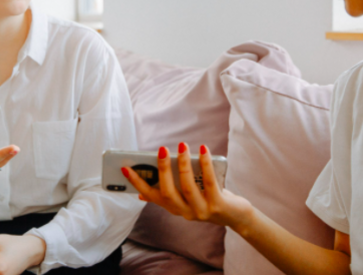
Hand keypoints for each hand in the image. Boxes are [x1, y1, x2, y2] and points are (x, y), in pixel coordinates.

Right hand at [123, 143, 253, 231]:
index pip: (151, 196)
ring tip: (182, 146)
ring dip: (183, 165)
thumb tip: (142, 193)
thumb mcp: (186, 198)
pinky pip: (210, 182)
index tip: (125, 168)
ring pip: (187, 187)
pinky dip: (205, 164)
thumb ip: (168, 195)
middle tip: (161, 150)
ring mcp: (201, 211)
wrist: (237, 217)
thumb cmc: (209, 200)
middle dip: (162, 170)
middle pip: (167, 192)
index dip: (138, 183)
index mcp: (174, 208)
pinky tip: (203, 150)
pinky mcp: (217, 206)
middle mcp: (185, 212)